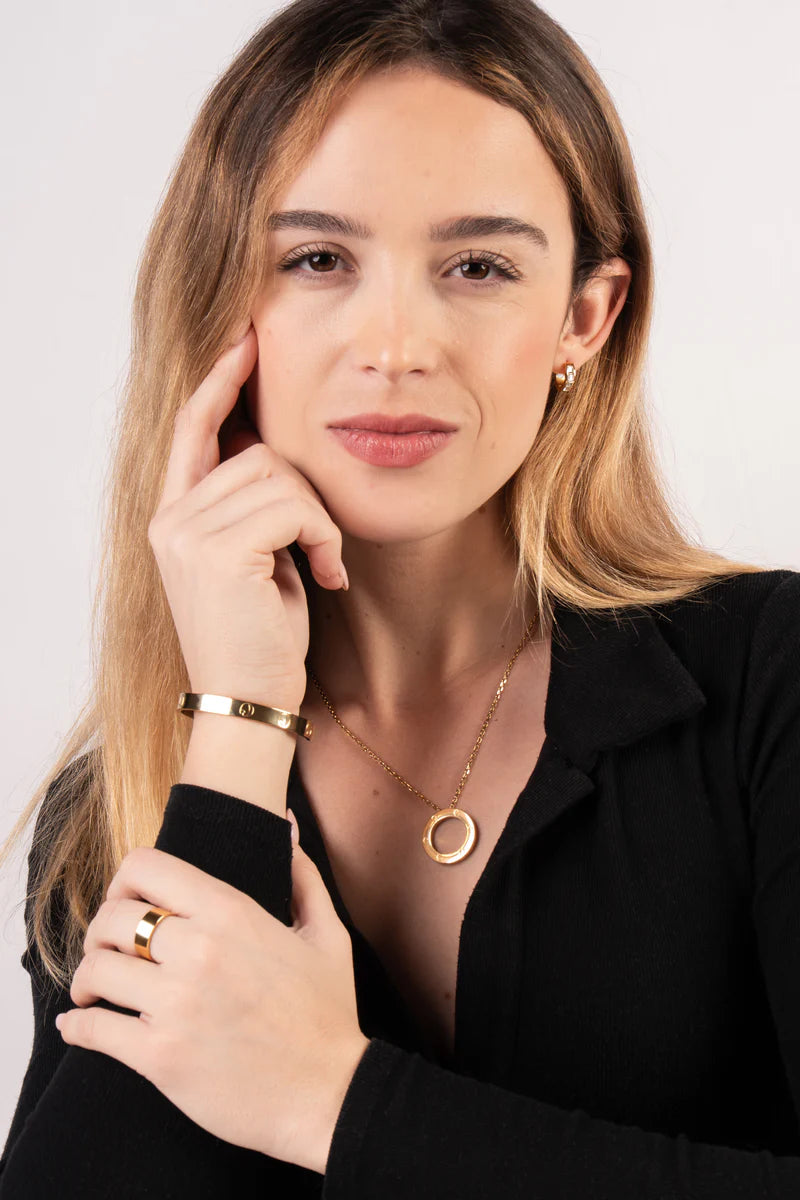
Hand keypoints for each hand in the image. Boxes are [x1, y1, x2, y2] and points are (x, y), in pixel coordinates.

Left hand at [57, 821, 370, 1174]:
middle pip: (111, 918)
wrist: (332, 1094)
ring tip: (94, 991)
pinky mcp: (160, 1057)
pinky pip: (93, 1031)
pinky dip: (77, 1027)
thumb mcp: (327, 934)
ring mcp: (177, 1004)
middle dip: (100, 933)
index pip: (145, 867)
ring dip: (87, 980)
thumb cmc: (328, 1015)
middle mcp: (200, 950)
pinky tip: (79, 1025)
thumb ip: (303, 874)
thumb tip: (289, 825)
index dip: (123, 881)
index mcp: (232, 912)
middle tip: (107, 952)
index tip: (126, 903)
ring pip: (95, 970)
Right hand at [147, 321, 347, 709]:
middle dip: (305, 493)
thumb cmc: (261, 638)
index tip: (247, 341)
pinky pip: (293, 506)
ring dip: (319, 521)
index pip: (192, 429)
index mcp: (174, 517)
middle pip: (257, 451)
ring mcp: (187, 531)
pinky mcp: (216, 549)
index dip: (219, 383)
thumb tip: (272, 448)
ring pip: (279, 474)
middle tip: (320, 549)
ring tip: (322, 568)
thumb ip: (253, 506)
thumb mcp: (256, 561)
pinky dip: (323, 538)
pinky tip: (327, 577)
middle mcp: (170, 518)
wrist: (247, 703)